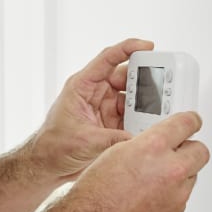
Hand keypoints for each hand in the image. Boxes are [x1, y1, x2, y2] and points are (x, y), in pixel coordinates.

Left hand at [27, 38, 153, 182]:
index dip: (128, 48)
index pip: (107, 58)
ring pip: (131, 97)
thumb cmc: (53, 146)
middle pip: (125, 77)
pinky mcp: (111, 122)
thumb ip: (113, 139)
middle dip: (144, 79)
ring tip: (161, 107)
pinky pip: (132, 115)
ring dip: (146, 102)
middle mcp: (95, 92)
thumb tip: (139, 139)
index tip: (148, 46)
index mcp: (83, 86)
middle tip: (163, 84)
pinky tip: (152, 124)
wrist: (47, 165)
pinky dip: (143, 119)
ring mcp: (104, 107)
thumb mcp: (85, 140)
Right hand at [65, 112, 209, 211]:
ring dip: (179, 174)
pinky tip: (150, 196)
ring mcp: (176, 194)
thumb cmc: (97, 192)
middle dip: (189, 149)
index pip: (186, 123)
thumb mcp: (117, 152)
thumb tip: (159, 143)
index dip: (191, 121)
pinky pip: (182, 197)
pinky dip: (171, 195)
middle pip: (200, 151)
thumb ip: (145, 144)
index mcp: (153, 147)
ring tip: (153, 179)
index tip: (192, 121)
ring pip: (192, 176)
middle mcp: (170, 169)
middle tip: (178, 150)